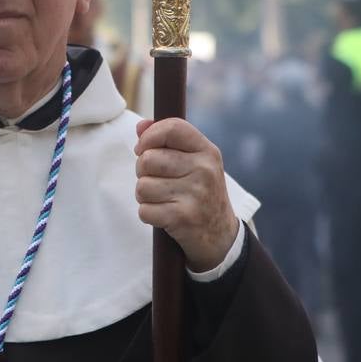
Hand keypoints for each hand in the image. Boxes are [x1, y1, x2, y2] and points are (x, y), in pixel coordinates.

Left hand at [134, 118, 238, 271]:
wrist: (220, 235)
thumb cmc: (199, 192)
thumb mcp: (194, 162)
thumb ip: (167, 140)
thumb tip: (140, 126)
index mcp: (207, 151)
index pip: (172, 127)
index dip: (149, 136)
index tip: (143, 149)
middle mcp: (204, 170)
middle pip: (148, 159)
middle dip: (143, 172)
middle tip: (157, 181)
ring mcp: (195, 194)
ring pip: (142, 186)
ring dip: (145, 195)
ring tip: (163, 199)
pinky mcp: (183, 217)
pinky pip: (144, 210)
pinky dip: (148, 214)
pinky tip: (164, 214)